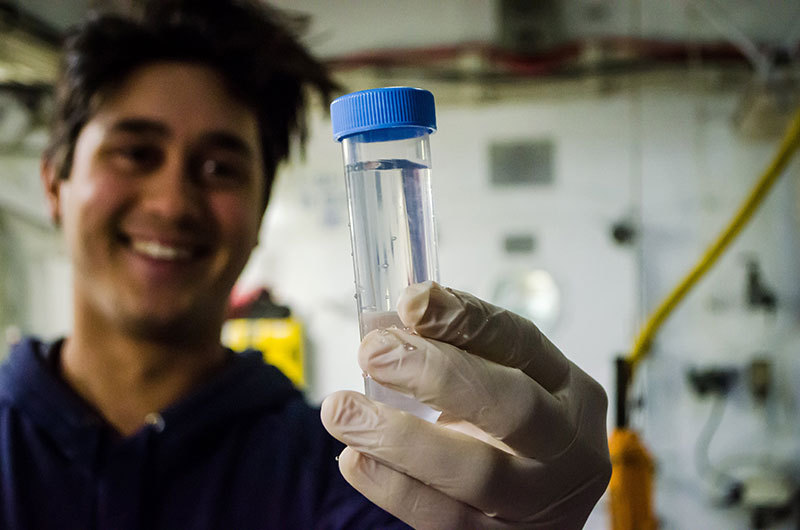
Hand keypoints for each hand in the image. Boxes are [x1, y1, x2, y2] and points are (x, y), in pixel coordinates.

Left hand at [321, 281, 610, 528]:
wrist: (538, 513)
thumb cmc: (514, 438)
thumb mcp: (498, 385)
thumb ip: (451, 352)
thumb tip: (384, 325)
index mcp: (571, 391)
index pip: (520, 343)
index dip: (464, 319)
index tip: (411, 301)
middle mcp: (568, 447)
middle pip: (514, 407)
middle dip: (438, 374)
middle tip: (376, 353)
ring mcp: (542, 504)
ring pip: (476, 473)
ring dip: (399, 438)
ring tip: (342, 411)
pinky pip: (447, 521)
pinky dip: (394, 488)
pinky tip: (356, 460)